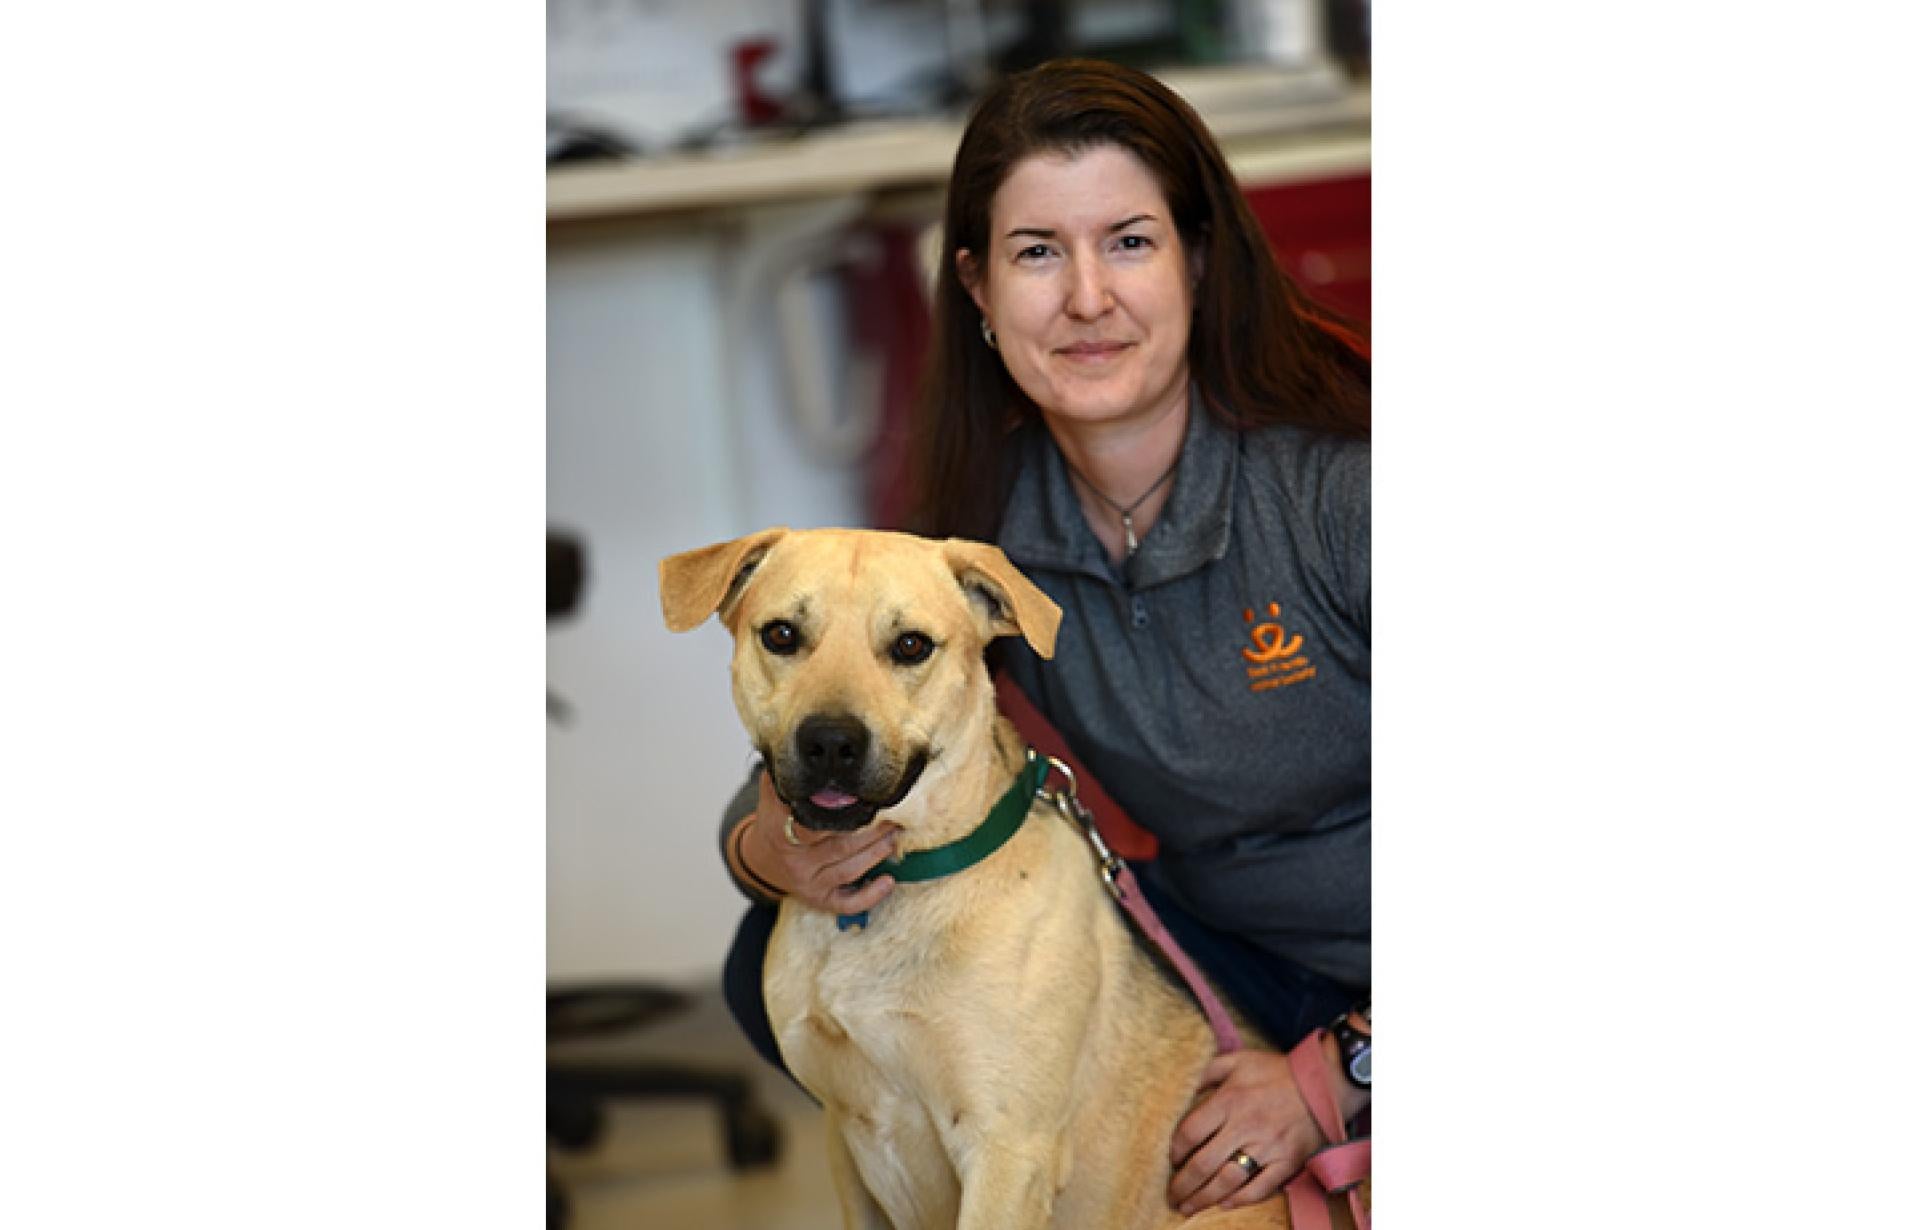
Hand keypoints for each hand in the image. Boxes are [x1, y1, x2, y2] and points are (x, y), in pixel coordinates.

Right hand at [741, 769, 900, 916]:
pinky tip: (889, 882)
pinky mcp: (819, 899)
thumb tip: (795, 745)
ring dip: (877, 853)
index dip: (842, 815)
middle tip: (895, 816)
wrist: (763, 860)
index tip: (865, 800)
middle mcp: (795, 860)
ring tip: (896, 835)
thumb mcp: (772, 796)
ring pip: (849, 869)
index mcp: (780, 830)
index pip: (811, 824)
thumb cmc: (776, 822)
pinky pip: (846, 903)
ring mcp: (808, 882)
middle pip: (840, 846)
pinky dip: (870, 895)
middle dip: (872, 832)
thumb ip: (784, 776)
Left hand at [1167, 1050, 1325, 1215]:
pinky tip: (1224, 1204)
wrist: (1322, 1084)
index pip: (1190, 1132)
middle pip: (1204, 1163)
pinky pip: (1260, 1188)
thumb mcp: (1238, 1060)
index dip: (1175, 1151)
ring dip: (1204, 1198)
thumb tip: (1181, 1088)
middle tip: (1171, 1196)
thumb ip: (1207, 1072)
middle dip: (1182, 1184)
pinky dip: (1240, 1200)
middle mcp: (1245, 1126)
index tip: (1171, 1161)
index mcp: (1229, 1100)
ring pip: (1228, 1181)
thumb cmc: (1275, 1072)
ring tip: (1188, 1207)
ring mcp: (1267, 1147)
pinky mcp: (1287, 1161)